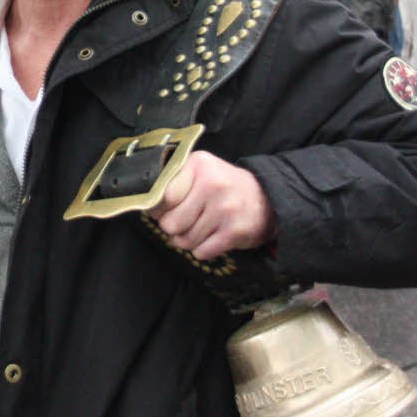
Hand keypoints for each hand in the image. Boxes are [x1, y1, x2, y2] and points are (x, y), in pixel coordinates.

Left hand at [147, 151, 276, 260]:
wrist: (268, 198)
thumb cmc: (224, 186)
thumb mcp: (201, 171)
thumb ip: (175, 182)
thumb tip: (148, 207)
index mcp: (199, 165)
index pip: (163, 196)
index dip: (158, 209)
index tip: (163, 211)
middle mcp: (212, 184)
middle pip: (171, 223)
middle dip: (171, 229)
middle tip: (180, 224)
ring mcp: (225, 209)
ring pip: (185, 240)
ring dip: (186, 241)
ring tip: (196, 230)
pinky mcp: (235, 232)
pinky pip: (201, 252)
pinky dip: (200, 250)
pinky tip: (208, 239)